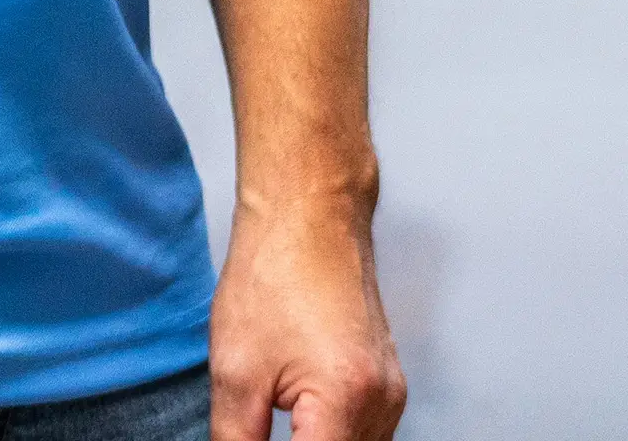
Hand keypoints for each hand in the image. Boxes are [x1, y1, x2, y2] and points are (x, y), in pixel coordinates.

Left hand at [207, 190, 404, 440]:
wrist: (310, 210)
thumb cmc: (275, 271)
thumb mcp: (236, 373)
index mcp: (345, 402)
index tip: (253, 439)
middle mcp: (382, 403)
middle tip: (257, 432)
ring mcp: (391, 392)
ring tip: (275, 426)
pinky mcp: (388, 381)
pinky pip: (365, 439)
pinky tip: (298, 432)